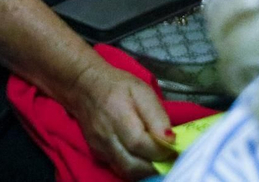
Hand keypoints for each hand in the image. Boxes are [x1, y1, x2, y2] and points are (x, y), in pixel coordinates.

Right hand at [64, 58, 175, 179]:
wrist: (84, 87)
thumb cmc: (118, 86)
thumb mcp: (142, 91)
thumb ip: (157, 116)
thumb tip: (171, 140)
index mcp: (119, 116)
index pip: (142, 144)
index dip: (161, 151)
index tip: (174, 147)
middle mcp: (106, 136)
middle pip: (133, 166)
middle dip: (155, 166)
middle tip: (168, 157)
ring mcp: (100, 148)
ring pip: (126, 172)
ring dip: (145, 171)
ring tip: (157, 159)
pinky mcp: (98, 154)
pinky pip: (119, 168)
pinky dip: (134, 168)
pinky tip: (143, 158)